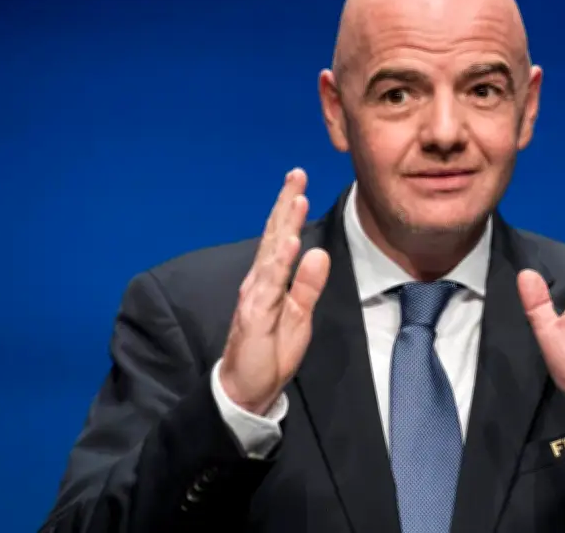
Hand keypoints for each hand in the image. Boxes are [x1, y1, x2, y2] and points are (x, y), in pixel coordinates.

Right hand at [219, 168, 330, 415]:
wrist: (246, 389)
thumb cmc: (270, 351)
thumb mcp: (299, 315)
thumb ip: (307, 285)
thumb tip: (319, 253)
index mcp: (270, 280)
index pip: (280, 238)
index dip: (289, 210)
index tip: (299, 183)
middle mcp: (259, 282)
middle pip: (273, 236)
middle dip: (285, 204)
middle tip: (296, 174)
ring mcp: (255, 297)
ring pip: (271, 255)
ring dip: (284, 225)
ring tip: (296, 199)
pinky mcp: (254, 316)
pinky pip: (269, 286)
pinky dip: (279, 263)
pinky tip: (288, 243)